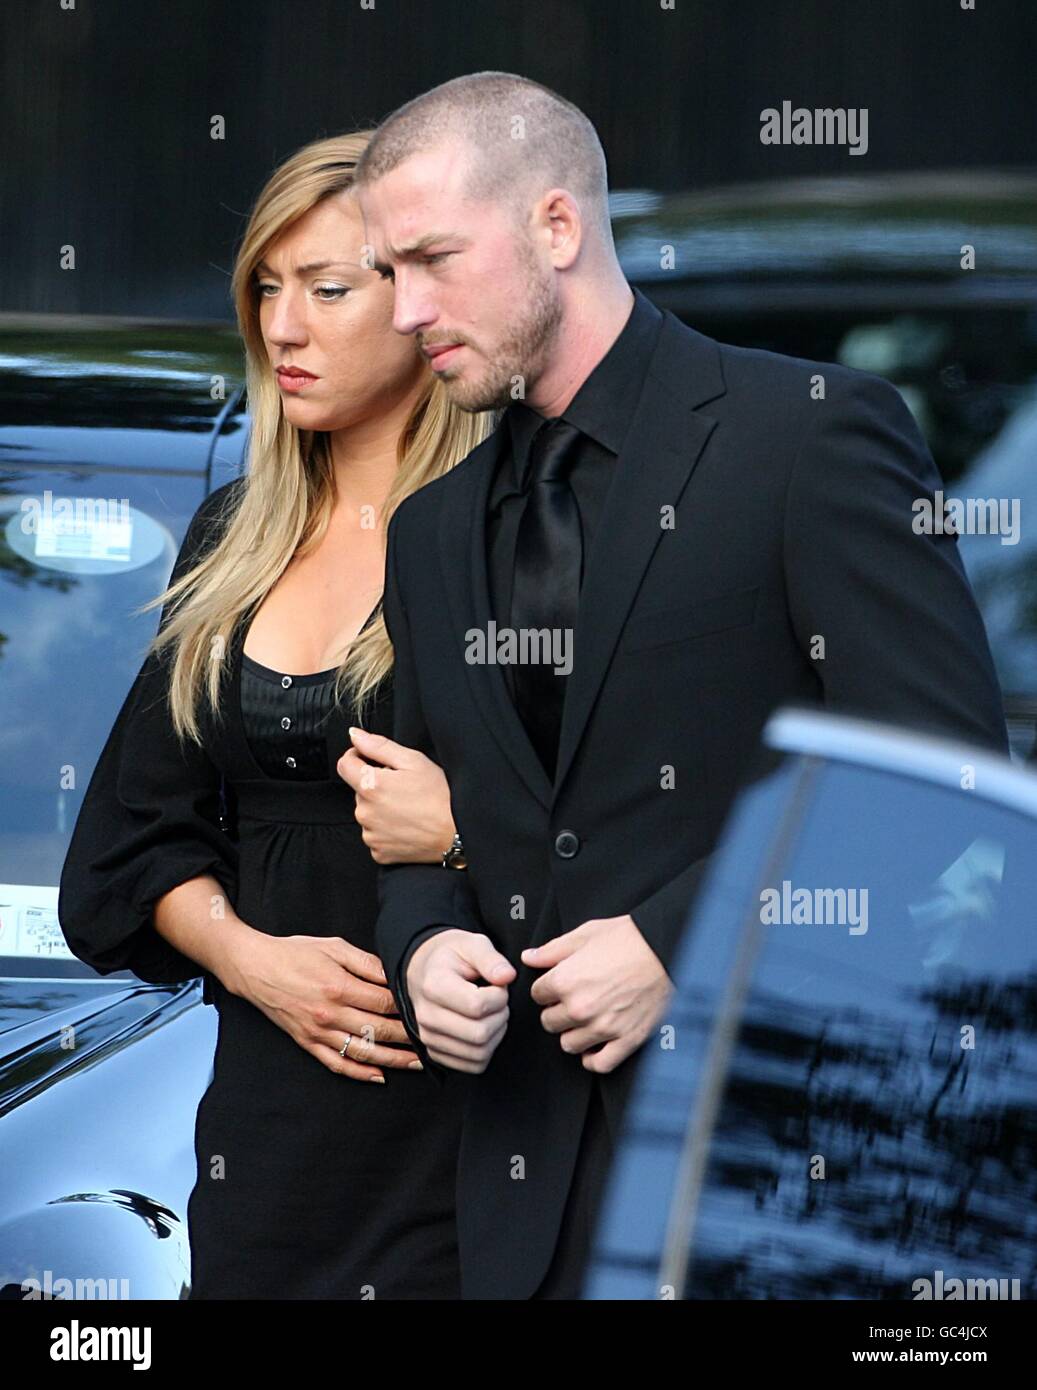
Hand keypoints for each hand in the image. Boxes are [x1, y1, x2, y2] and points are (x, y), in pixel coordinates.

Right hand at [221, 929, 422, 1081]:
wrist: (254, 968)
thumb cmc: (295, 953)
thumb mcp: (334, 947)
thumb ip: (366, 963)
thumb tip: (394, 976)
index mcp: (339, 986)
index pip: (384, 1003)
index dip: (407, 1009)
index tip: (426, 1012)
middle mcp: (330, 1014)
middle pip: (379, 1030)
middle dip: (408, 1038)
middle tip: (432, 1041)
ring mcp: (318, 1032)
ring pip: (363, 1052)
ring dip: (392, 1060)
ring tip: (416, 1063)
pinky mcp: (307, 1043)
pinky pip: (336, 1064)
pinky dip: (359, 1073)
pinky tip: (379, 1076)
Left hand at [337, 728, 455, 863]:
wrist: (457, 834)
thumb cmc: (440, 796)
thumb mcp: (413, 761)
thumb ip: (379, 746)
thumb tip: (355, 736)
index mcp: (371, 786)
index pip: (344, 765)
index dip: (357, 757)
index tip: (371, 760)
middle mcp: (365, 812)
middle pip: (359, 790)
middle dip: (376, 785)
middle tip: (403, 787)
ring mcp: (371, 834)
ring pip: (367, 813)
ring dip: (380, 808)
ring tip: (407, 808)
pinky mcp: (378, 852)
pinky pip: (375, 834)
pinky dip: (386, 829)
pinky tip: (406, 824)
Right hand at [407, 929, 515, 1072]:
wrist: (425, 969)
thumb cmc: (451, 956)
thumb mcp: (472, 944)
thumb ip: (491, 958)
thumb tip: (507, 977)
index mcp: (434, 986)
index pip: (477, 1006)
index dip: (499, 997)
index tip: (498, 986)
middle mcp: (427, 1016)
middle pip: (480, 1034)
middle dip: (500, 1017)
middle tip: (498, 1001)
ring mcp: (429, 1038)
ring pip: (479, 1053)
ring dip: (496, 1034)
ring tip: (491, 1014)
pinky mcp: (436, 1053)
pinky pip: (473, 1066)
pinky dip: (487, 1050)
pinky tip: (483, 1028)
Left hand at [522, 914, 672, 1073]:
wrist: (668, 949)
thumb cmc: (628, 938)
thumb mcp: (586, 934)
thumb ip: (552, 950)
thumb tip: (528, 958)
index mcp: (566, 981)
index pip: (537, 995)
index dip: (547, 988)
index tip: (558, 984)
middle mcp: (580, 1008)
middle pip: (549, 1022)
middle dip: (557, 1011)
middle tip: (573, 1000)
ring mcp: (604, 1027)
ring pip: (569, 1044)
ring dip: (573, 1033)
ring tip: (585, 1020)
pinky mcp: (627, 1040)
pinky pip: (599, 1064)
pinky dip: (593, 1058)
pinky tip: (596, 1045)